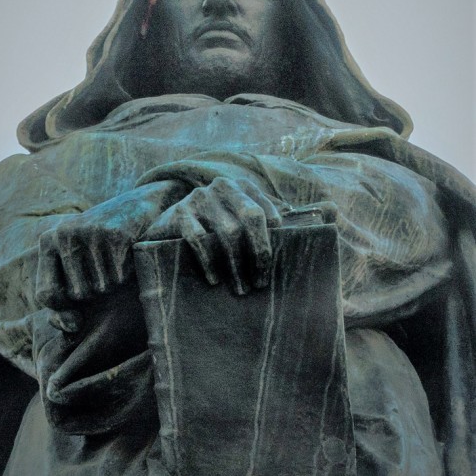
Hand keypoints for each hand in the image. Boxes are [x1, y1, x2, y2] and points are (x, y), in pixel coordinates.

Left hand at [35, 181, 184, 315]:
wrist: (139, 204)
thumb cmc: (103, 244)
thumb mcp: (78, 264)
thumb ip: (64, 301)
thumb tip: (73, 326)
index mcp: (48, 241)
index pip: (46, 294)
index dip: (63, 310)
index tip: (78, 313)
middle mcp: (65, 234)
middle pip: (78, 294)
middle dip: (95, 291)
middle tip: (104, 269)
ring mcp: (91, 234)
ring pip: (102, 288)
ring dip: (114, 282)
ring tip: (116, 259)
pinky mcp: (116, 236)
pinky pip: (121, 277)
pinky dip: (128, 273)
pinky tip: (128, 253)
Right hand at [144, 177, 281, 293]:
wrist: (164, 228)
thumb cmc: (210, 229)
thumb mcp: (236, 219)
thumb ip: (265, 222)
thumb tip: (311, 228)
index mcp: (243, 187)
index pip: (268, 213)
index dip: (274, 242)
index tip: (274, 269)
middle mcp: (223, 186)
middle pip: (252, 217)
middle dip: (260, 253)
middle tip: (261, 282)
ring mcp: (200, 197)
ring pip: (229, 231)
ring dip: (237, 265)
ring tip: (240, 288)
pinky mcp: (179, 213)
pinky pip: (199, 238)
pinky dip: (210, 261)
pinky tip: (214, 279)